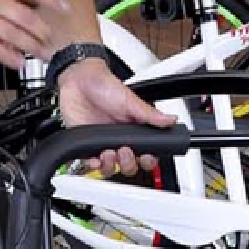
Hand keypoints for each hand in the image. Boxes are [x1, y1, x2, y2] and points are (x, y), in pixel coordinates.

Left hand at [58, 59, 177, 177]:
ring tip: (108, 152)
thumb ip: (149, 114)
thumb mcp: (129, 100)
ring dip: (111, 165)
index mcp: (134, 128)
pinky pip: (91, 164)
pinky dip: (94, 165)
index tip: (146, 155)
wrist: (78, 81)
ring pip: (111, 167)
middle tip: (125, 150)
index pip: (147, 151)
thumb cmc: (104, 86)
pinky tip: (95, 156)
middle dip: (129, 163)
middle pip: (130, 164)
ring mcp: (103, 143)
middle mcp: (120, 138)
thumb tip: (171, 120)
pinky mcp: (86, 145)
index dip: (148, 158)